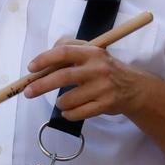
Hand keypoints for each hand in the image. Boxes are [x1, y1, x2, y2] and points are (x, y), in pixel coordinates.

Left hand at [20, 41, 153, 120]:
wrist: (135, 88)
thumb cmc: (107, 69)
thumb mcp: (93, 53)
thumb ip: (70, 50)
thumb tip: (42, 62)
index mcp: (92, 52)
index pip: (64, 52)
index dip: (45, 59)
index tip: (31, 69)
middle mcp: (98, 68)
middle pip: (63, 76)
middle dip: (41, 85)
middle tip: (28, 92)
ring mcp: (103, 87)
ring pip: (68, 99)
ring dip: (60, 103)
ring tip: (62, 102)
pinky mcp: (106, 104)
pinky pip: (78, 113)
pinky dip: (69, 114)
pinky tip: (70, 111)